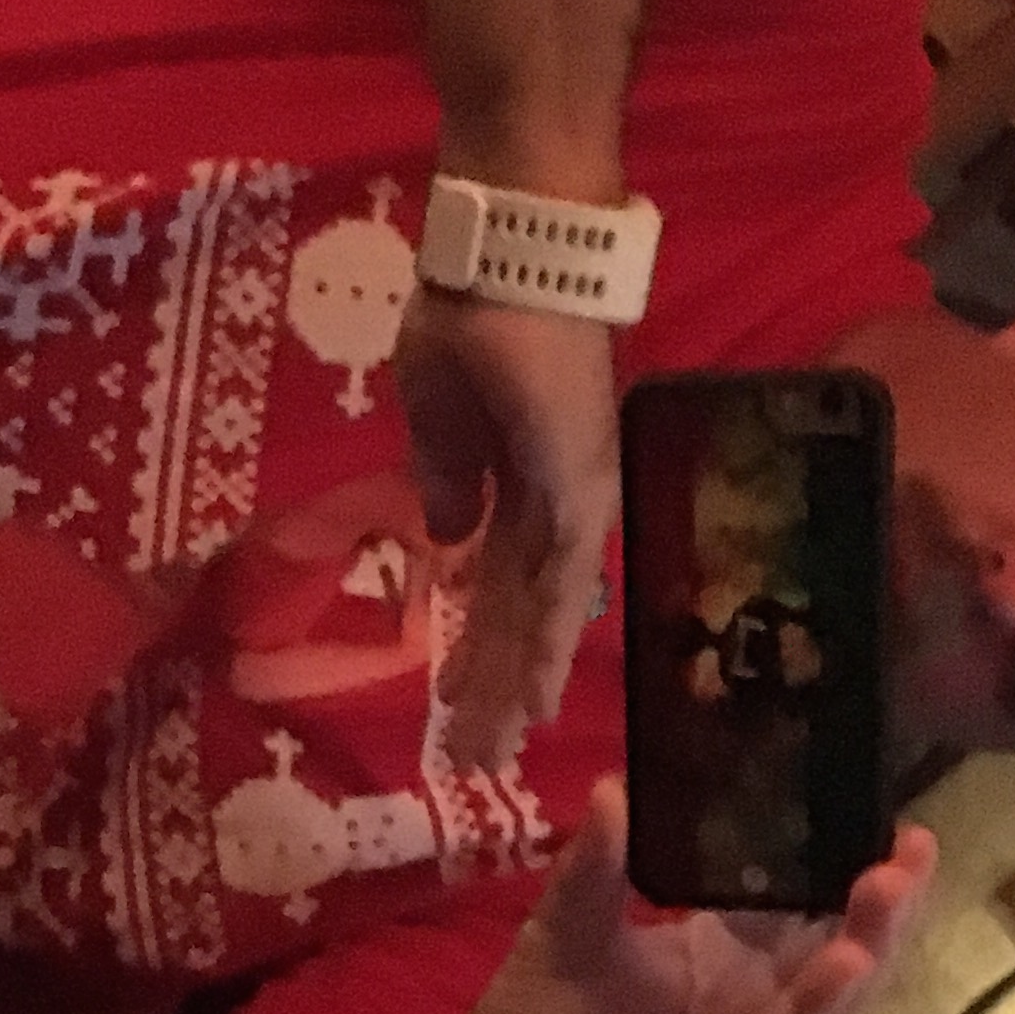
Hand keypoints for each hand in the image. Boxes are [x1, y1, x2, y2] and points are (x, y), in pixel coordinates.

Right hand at [393, 284, 618, 773]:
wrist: (511, 255)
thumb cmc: (470, 312)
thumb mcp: (435, 406)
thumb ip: (444, 473)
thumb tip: (446, 536)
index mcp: (523, 481)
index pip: (497, 582)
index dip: (475, 645)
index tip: (455, 700)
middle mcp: (559, 502)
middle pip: (519, 614)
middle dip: (490, 689)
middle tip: (473, 758)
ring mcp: (574, 501)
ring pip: (543, 616)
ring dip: (511, 686)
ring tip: (492, 753)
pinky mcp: (579, 495)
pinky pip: (561, 589)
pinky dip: (545, 650)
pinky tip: (533, 703)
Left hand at [396, 783, 935, 1013]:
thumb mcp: (563, 939)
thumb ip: (596, 869)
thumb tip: (618, 784)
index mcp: (715, 961)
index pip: (793, 907)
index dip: (833, 864)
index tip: (876, 811)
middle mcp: (745, 1011)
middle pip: (831, 954)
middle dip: (879, 905)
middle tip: (918, 844)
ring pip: (824, 1006)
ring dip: (865, 949)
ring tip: (897, 890)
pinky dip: (814, 1013)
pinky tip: (849, 967)